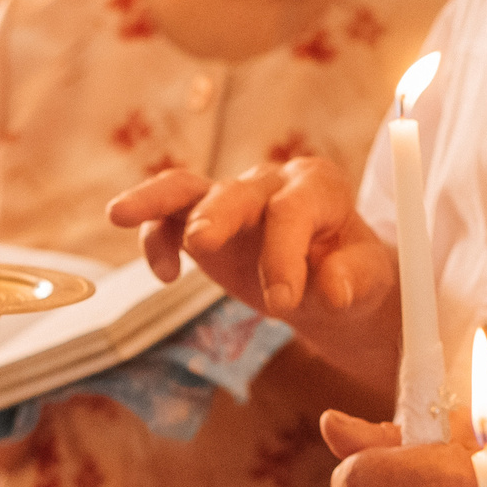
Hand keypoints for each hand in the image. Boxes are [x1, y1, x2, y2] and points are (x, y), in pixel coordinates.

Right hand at [106, 159, 401, 396]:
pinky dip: (154, 237)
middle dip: (217, 216)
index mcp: (318, 188)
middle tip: (201, 245)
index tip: (282, 304)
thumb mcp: (368, 281)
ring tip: (118, 214)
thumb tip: (333, 292)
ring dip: (154, 201)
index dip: (284, 254)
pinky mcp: (202, 219)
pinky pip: (168, 217)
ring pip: (187, 187)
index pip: (292, 211)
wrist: (333, 282)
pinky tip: (164, 275)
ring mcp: (232, 198)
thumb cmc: (353, 275)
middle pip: (236, 191)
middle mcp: (271, 182)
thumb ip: (353, 281)